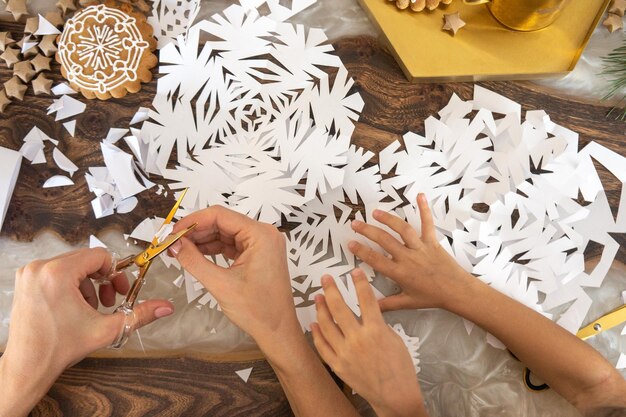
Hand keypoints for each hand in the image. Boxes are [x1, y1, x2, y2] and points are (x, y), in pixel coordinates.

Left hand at [0, 248, 172, 416]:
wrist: (27, 367)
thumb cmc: (58, 348)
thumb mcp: (106, 329)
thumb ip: (139, 315)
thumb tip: (165, 307)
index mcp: (57, 274)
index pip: (99, 256)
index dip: (115, 273)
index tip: (118, 290)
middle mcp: (40, 268)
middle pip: (85, 259)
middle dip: (102, 280)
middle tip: (108, 301)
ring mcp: (29, 274)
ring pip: (72, 265)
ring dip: (87, 284)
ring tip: (90, 308)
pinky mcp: (25, 281)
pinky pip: (56, 272)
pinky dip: (70, 285)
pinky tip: (74, 307)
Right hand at [169, 206, 300, 351]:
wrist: (277, 330)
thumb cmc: (258, 310)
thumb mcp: (221, 284)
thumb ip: (194, 261)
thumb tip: (174, 244)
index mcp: (261, 235)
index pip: (220, 215)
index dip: (193, 221)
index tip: (172, 231)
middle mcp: (264, 234)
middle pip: (222, 222)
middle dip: (196, 231)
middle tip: (172, 242)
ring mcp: (262, 244)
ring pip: (225, 233)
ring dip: (203, 240)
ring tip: (180, 249)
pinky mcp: (258, 254)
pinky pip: (232, 244)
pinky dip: (214, 248)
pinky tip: (196, 254)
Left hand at [311, 269, 426, 416]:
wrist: (396, 396)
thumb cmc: (400, 369)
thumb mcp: (395, 340)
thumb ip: (379, 325)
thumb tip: (367, 314)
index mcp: (376, 331)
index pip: (366, 299)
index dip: (360, 283)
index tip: (354, 272)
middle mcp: (358, 340)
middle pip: (340, 308)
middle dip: (332, 289)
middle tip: (326, 278)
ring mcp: (345, 353)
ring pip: (327, 325)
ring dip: (321, 308)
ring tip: (318, 296)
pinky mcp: (338, 365)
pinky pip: (323, 346)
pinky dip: (317, 333)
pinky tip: (314, 322)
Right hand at [348, 193, 472, 311]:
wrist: (456, 291)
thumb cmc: (433, 297)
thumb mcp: (408, 302)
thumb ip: (388, 304)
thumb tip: (371, 307)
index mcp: (400, 273)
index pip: (376, 260)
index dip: (361, 251)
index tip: (350, 243)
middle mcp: (408, 257)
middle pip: (384, 241)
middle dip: (368, 231)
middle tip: (355, 224)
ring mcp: (420, 248)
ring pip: (402, 230)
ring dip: (388, 219)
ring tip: (376, 212)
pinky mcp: (432, 242)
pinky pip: (427, 224)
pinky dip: (424, 209)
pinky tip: (419, 196)